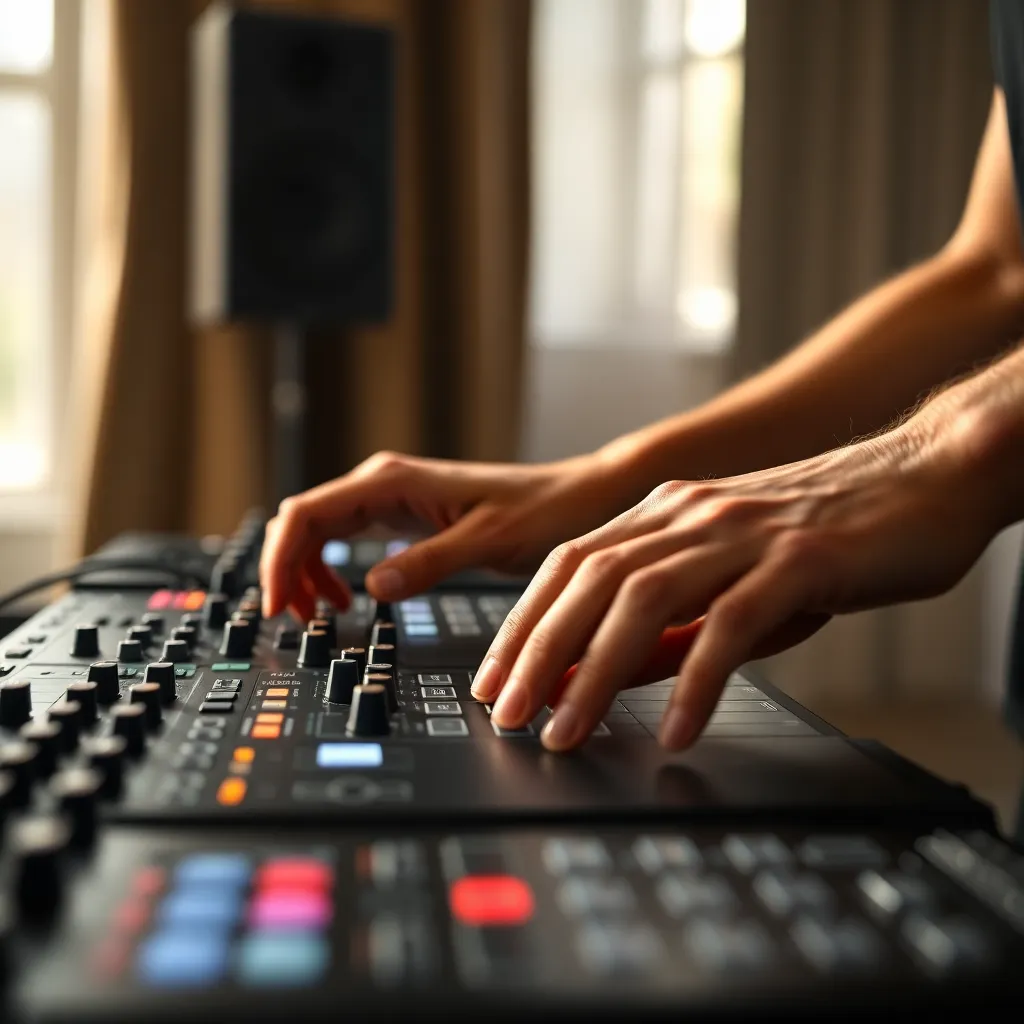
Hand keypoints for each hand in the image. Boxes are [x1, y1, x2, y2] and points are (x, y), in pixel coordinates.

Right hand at [259, 448, 646, 621]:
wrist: (578, 498)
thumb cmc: (544, 512)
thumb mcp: (487, 542)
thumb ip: (428, 563)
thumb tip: (371, 589)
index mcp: (392, 482)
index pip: (305, 514)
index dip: (279, 560)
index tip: (277, 605)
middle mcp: (384, 482)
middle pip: (302, 520)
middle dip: (285, 568)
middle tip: (293, 620)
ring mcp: (392, 497)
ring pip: (321, 528)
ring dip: (305, 569)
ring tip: (317, 614)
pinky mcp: (406, 514)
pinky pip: (348, 536)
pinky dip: (331, 567)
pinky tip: (347, 598)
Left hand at [476, 416, 1000, 751]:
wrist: (927, 474)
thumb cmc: (828, 530)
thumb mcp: (732, 570)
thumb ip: (671, 619)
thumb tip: (608, 674)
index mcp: (667, 512)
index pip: (570, 564)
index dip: (523, 622)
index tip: (493, 678)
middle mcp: (692, 513)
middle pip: (589, 580)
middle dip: (536, 651)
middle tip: (506, 715)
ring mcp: (743, 533)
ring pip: (643, 598)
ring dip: (594, 671)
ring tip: (566, 732)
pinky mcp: (801, 558)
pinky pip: (732, 623)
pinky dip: (695, 679)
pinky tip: (676, 728)